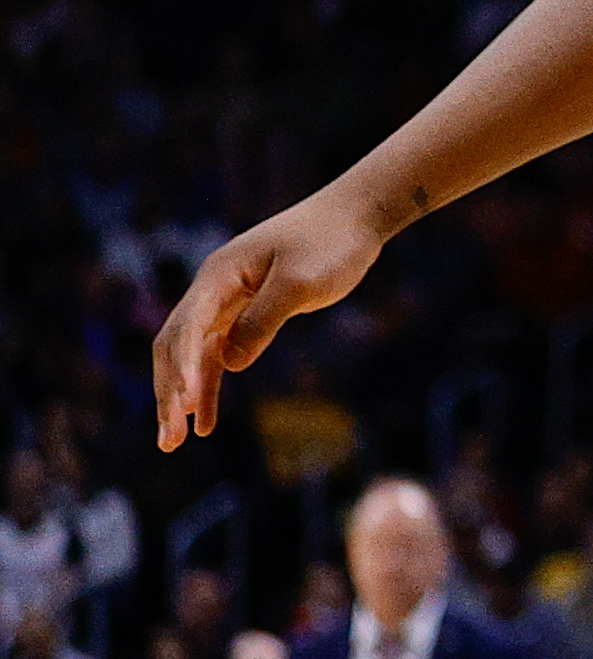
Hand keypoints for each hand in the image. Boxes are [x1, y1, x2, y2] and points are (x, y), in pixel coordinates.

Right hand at [153, 185, 386, 446]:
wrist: (358, 215)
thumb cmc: (332, 242)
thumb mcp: (300, 283)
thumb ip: (262, 322)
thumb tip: (228, 364)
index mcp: (219, 275)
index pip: (186, 327)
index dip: (180, 367)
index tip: (183, 403)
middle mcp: (214, 289)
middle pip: (176, 346)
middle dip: (169, 393)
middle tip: (169, 440)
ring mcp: (229, 301)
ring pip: (192, 356)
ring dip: (183, 397)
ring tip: (175, 443)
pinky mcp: (249, 311)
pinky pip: (218, 354)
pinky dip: (211, 385)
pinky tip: (206, 421)